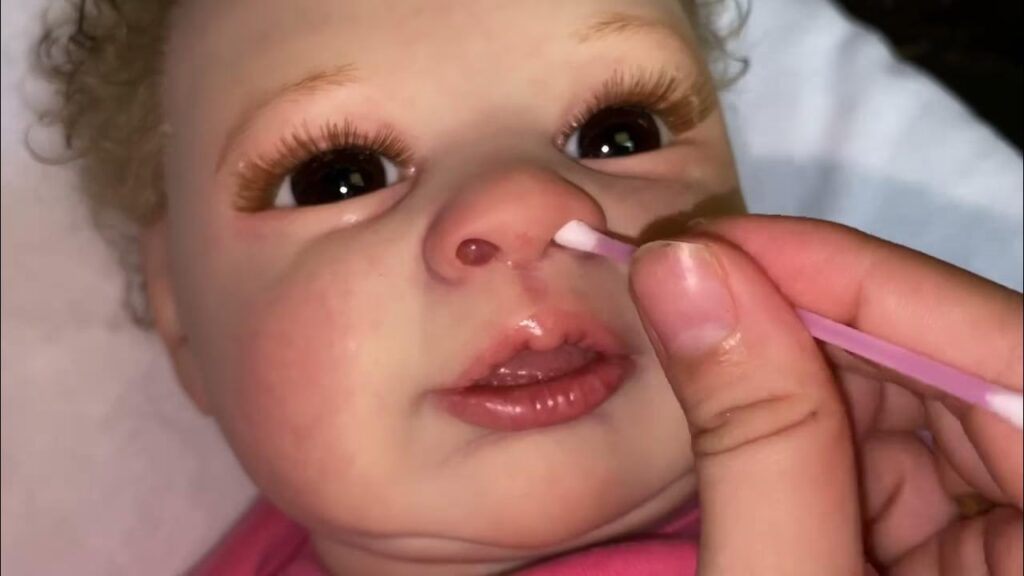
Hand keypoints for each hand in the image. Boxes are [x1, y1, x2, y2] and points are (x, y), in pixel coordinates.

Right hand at [628, 216, 1021, 574]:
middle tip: (685, 283)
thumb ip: (757, 438)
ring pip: (929, 405)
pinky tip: (741, 415)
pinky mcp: (976, 551)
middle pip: (964, 371)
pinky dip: (813, 430)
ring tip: (694, 343)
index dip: (863, 282)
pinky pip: (910, 457)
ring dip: (804, 372)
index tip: (722, 244)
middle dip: (818, 321)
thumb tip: (680, 268)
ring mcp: (1019, 539)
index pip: (1010, 357)